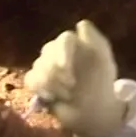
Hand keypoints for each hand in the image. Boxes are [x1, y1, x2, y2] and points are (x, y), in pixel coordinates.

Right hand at [24, 19, 130, 136]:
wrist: (95, 112)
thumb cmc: (102, 86)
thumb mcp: (105, 62)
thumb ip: (96, 41)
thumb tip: (80, 24)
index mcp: (77, 44)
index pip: (66, 38)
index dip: (63, 51)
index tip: (64, 68)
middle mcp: (59, 51)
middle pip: (48, 50)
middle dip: (57, 71)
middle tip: (71, 87)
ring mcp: (47, 65)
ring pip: (38, 65)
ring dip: (52, 83)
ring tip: (67, 95)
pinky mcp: (38, 81)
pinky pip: (31, 78)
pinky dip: (41, 88)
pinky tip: (51, 97)